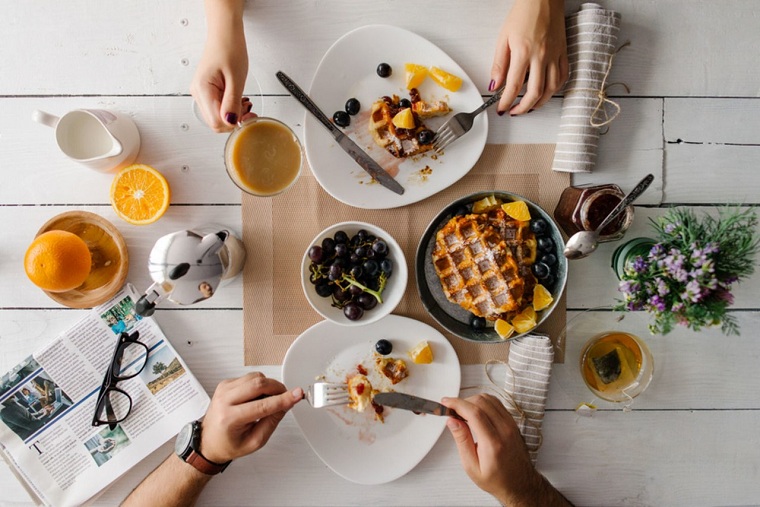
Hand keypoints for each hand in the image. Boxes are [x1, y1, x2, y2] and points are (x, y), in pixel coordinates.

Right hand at [190, 2, 255, 131]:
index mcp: (202, 90)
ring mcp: (201, 92)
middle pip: (215, 122)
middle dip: (233, 120)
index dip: (233, 124)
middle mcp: (198, 93)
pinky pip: (218, 107)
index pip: (215, 122)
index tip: (247, 116)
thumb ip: (232, 103)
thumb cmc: (229, 49)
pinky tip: (238, 99)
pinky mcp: (207, 90)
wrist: (225, 33)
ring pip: (217, 116)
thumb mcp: (236, 79)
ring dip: (232, 114)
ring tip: (244, 102)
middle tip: (249, 110)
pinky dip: (230, 107)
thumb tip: (230, 122)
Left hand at [199, 372, 302, 462]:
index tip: (297, 394)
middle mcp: (224, 400)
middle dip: (278, 388)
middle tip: (286, 396)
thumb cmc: (228, 444)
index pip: (263, 405)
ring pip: (255, 377)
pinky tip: (256, 398)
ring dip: (268, 386)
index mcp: (230, 418)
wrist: (208, 441)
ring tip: (268, 401)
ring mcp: (223, 389)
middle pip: (258, 384)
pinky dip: (259, 385)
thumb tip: (286, 404)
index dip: (284, 399)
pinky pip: (249, 377)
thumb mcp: (255, 441)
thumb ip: (272, 421)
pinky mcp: (226, 383)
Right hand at [441, 394, 542, 504]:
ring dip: (472, 401)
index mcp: (493, 443)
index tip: (446, 403)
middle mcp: (505, 430)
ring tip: (463, 412)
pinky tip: (475, 412)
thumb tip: (452, 421)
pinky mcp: (513, 423)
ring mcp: (511, 425)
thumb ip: (462, 441)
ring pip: (489, 399)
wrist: (519, 484)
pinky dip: (483, 403)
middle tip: (452, 410)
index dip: (457, 404)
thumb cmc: (497, 479)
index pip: (474, 413)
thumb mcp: (472, 466)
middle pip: (481, 402)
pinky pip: (497, 404)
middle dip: (462, 401)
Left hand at [490, 0, 567, 114]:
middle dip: (523, 108)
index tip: (502, 109)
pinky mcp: (564, 53)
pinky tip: (546, 92)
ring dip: (540, 103)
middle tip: (514, 111)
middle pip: (535, 92)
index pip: (514, 86)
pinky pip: (562, 77)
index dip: (507, 101)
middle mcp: (541, 56)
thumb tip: (494, 84)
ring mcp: (555, 55)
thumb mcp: (503, 38)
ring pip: (551, 88)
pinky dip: (554, 89)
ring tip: (529, 107)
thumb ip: (499, 64)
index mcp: (524, 52)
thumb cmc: (524, 13)